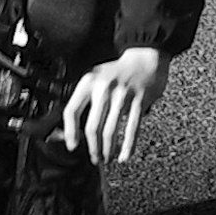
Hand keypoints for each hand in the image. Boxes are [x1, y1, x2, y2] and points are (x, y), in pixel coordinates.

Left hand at [57, 46, 164, 170]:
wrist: (145, 56)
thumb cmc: (118, 71)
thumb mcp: (96, 78)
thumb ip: (86, 99)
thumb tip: (73, 128)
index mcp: (89, 82)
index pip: (72, 110)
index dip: (70, 131)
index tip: (72, 145)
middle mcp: (104, 88)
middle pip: (92, 126)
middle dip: (92, 147)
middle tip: (94, 158)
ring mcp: (122, 95)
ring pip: (110, 130)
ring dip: (108, 149)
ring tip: (107, 158)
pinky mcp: (140, 101)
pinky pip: (132, 128)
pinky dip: (128, 146)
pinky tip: (124, 156)